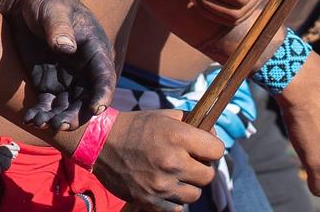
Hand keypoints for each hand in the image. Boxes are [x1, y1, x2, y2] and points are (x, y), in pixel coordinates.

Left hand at [8, 0, 115, 131]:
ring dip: (57, 118)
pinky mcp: (48, 84)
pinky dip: (41, 114)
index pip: (104, 75)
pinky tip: (30, 119)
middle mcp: (85, 68)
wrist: (24, 3)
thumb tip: (67, 47)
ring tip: (39, 122)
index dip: (103, 94)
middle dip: (76, 115)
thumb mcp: (52, 10)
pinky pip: (49, 105)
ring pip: (68, 107)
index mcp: (94, 48)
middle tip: (59, 124)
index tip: (96, 109)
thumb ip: (59, 27)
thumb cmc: (45, 1)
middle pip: (87, 99)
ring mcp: (67, 78)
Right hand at [90, 109, 222, 211]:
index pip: (217, 150)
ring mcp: (161, 184)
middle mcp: (172, 161)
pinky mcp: (150, 200)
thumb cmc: (136, 127)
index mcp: (178, 136)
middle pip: (208, 175)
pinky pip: (177, 208)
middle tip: (191, 163)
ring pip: (194, 194)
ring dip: (189, 185)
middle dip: (202, 168)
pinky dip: (174, 199)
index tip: (205, 148)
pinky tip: (167, 187)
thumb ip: (191, 123)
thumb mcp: (165, 116)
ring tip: (177, 175)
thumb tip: (212, 134)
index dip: (212, 148)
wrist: (102, 143)